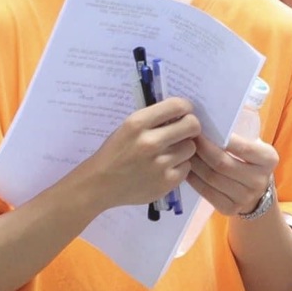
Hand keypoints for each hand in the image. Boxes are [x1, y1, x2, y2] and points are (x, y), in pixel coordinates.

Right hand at [77, 97, 200, 209]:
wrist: (100, 184)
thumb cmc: (115, 152)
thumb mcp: (127, 127)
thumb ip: (153, 119)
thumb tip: (181, 112)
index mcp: (138, 123)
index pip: (177, 105)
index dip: (185, 107)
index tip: (184, 112)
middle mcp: (150, 142)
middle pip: (192, 125)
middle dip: (191, 127)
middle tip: (184, 132)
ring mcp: (160, 164)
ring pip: (191, 147)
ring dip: (184, 149)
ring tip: (170, 153)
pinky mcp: (166, 182)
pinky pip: (186, 167)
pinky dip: (179, 167)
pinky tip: (165, 168)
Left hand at [187, 133, 277, 215]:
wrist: (256, 192)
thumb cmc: (249, 159)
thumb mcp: (253, 145)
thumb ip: (237, 136)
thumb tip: (207, 123)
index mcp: (268, 160)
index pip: (243, 148)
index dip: (221, 139)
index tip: (203, 128)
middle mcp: (259, 181)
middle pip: (222, 164)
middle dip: (202, 149)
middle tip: (188, 137)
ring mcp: (245, 198)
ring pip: (211, 178)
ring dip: (194, 162)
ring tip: (184, 150)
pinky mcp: (230, 209)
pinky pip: (206, 192)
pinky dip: (193, 178)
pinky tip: (186, 167)